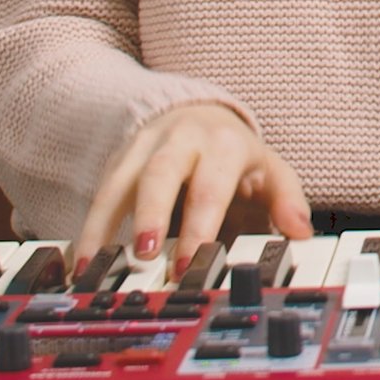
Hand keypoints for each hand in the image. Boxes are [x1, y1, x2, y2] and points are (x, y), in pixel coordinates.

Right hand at [73, 101, 311, 268]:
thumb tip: (300, 232)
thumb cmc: (234, 154)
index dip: (200, 224)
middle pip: (160, 174)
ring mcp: (144, 147)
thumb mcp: (270, 170)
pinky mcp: (118, 159)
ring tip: (94, 266)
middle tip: (143, 255)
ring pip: (119, 181)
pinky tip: (79, 260)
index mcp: (223, 144)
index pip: (211, 186)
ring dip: (105, 224)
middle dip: (150, 214)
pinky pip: (99, 192)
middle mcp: (180, 140)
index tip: (189, 262)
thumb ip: (286, 200)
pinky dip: (88, 227)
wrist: (195, 113)